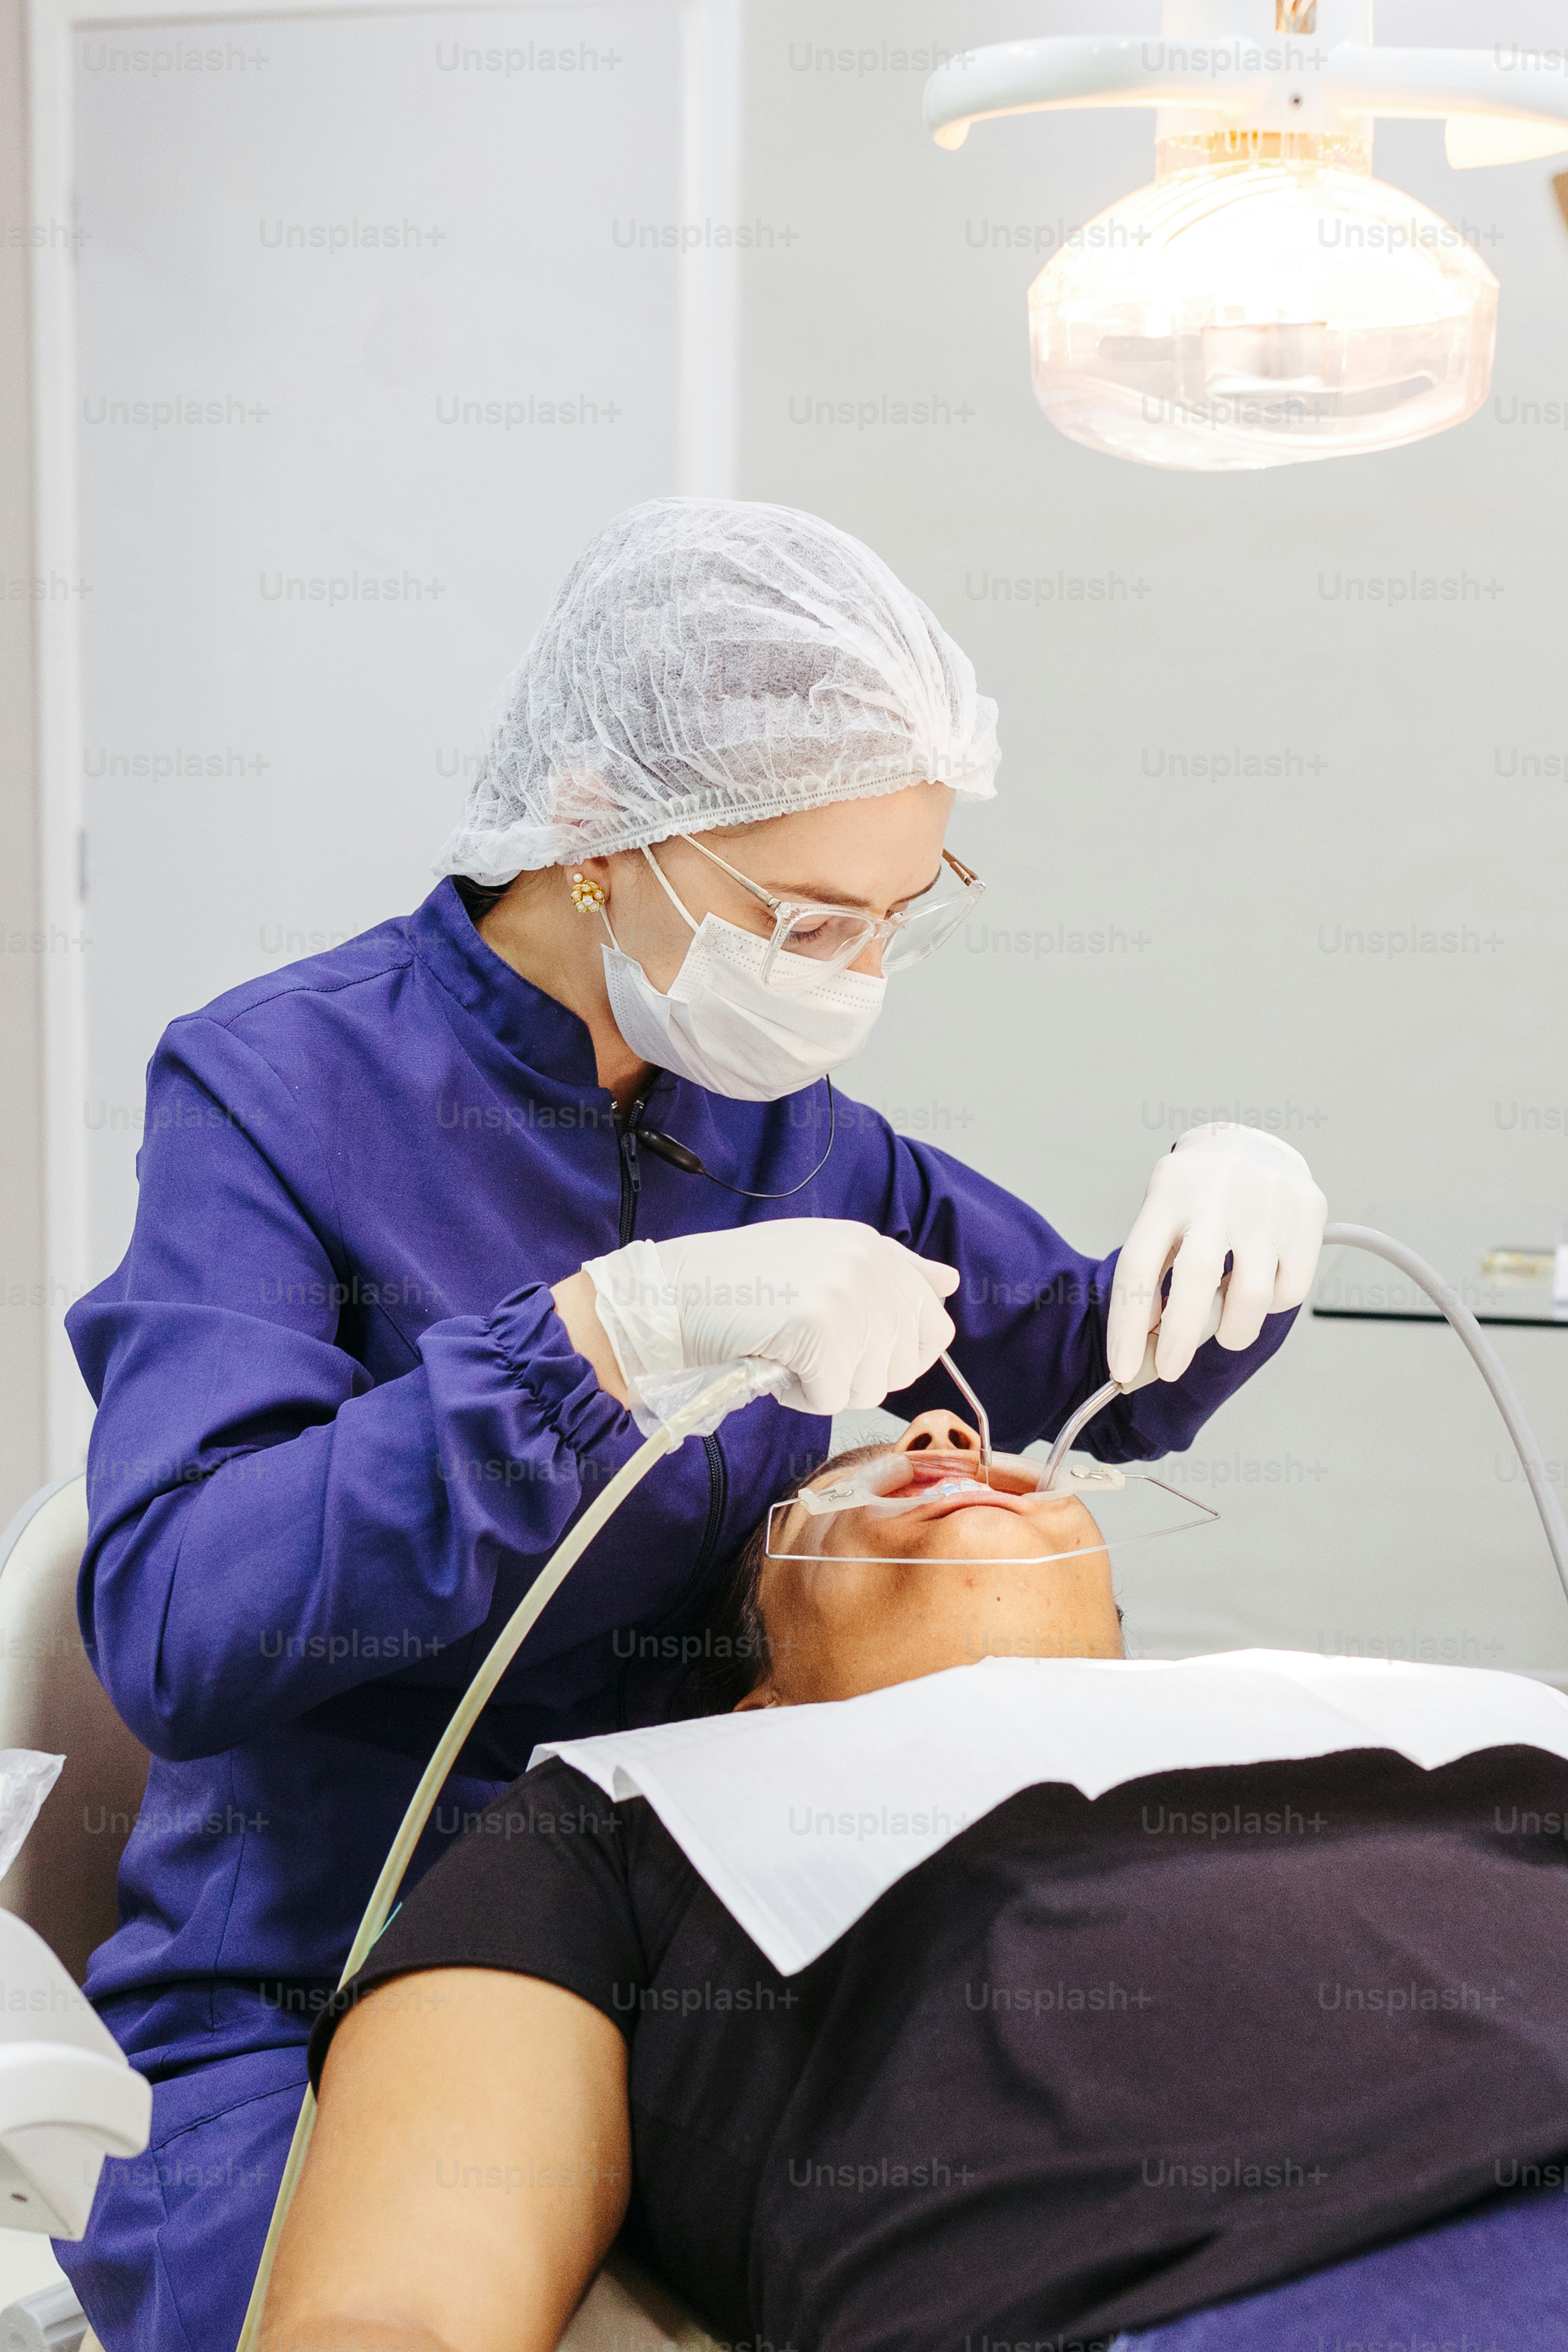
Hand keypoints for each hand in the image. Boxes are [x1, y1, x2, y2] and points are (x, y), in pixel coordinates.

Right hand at [583, 1219, 958, 1414]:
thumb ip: (890, 1271)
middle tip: (807, 1352)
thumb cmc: (740, 1286)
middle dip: (856, 1374)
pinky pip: (830, 1398)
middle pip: (903, 1363)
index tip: (854, 1355)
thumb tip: (947, 1282)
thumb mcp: (822, 1260)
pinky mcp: (816, 1328)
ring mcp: (843, 1293)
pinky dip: (798, 1396)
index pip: (932, 1321)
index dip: (897, 1355)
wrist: (670, 1296)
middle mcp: (865, 1262)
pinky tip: (770, 1364)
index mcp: (872, 1246)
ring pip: (868, 1387)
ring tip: (784, 1352)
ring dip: (825, 1387)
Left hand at [1108, 1125, 1326, 1384]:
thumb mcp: (1163, 1217)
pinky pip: (1291, 1290)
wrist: (1254, 1146)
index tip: (1121, 1369)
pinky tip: (1261, 1288)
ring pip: (1252, 1296)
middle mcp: (1216, 1193)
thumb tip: (1147, 1343)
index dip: (1127, 1325)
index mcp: (1168, 1193)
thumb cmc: (1198, 1197)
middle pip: (1194, 1279)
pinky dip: (1272, 1306)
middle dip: (1178, 1339)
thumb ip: (1153, 1274)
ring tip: (1226, 1327)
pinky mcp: (1307, 1213)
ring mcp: (1266, 1202)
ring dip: (1232, 1330)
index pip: (1138, 1265)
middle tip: (1169, 1369)